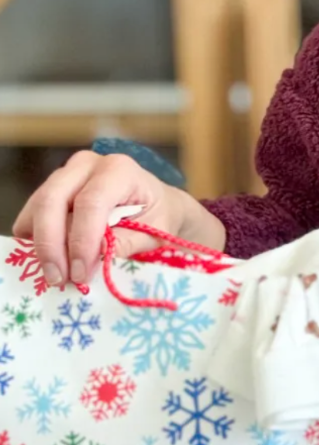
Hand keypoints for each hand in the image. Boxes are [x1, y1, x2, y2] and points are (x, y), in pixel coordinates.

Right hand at [11, 150, 219, 286]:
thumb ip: (129, 242)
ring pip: (37, 208)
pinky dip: (35, 240)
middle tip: (58, 278)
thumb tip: (99, 255)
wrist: (158, 204)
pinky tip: (51, 261)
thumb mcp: (157, 231)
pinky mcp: (50, 190)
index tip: (80, 272)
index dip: (82, 239)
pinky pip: (32, 215)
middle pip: (53, 200)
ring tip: (55, 276)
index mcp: (119, 170)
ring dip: (40, 245)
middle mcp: (87, 165)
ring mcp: (65, 175)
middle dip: (51, 244)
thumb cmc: (159, 216)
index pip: (91, 202)